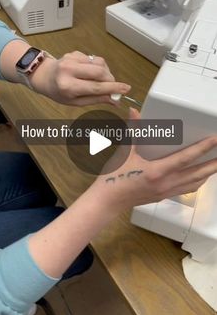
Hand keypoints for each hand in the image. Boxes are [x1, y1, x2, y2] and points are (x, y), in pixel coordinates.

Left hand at [30, 51, 130, 105]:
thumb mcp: (76, 102)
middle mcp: (69, 70)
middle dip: (110, 79)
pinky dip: (97, 66)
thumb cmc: (59, 92)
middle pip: (99, 72)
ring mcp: (71, 59)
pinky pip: (93, 58)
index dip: (113, 88)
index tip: (126, 89)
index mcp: (68, 86)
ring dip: (105, 72)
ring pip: (99, 63)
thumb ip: (96, 99)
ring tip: (100, 80)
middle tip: (113, 86)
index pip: (96, 87)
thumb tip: (115, 100)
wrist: (44, 76)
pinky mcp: (74, 53)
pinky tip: (89, 72)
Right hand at [95, 108, 216, 211]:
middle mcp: (165, 183)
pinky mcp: (163, 196)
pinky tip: (199, 178)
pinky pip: (186, 189)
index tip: (215, 140)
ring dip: (208, 174)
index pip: (186, 158)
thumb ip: (132, 131)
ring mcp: (166, 192)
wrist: (108, 201)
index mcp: (157, 171)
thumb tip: (134, 113)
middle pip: (197, 174)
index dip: (202, 148)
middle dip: (213, 164)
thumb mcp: (124, 152)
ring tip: (216, 165)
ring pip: (194, 184)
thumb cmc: (114, 178)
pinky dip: (197, 182)